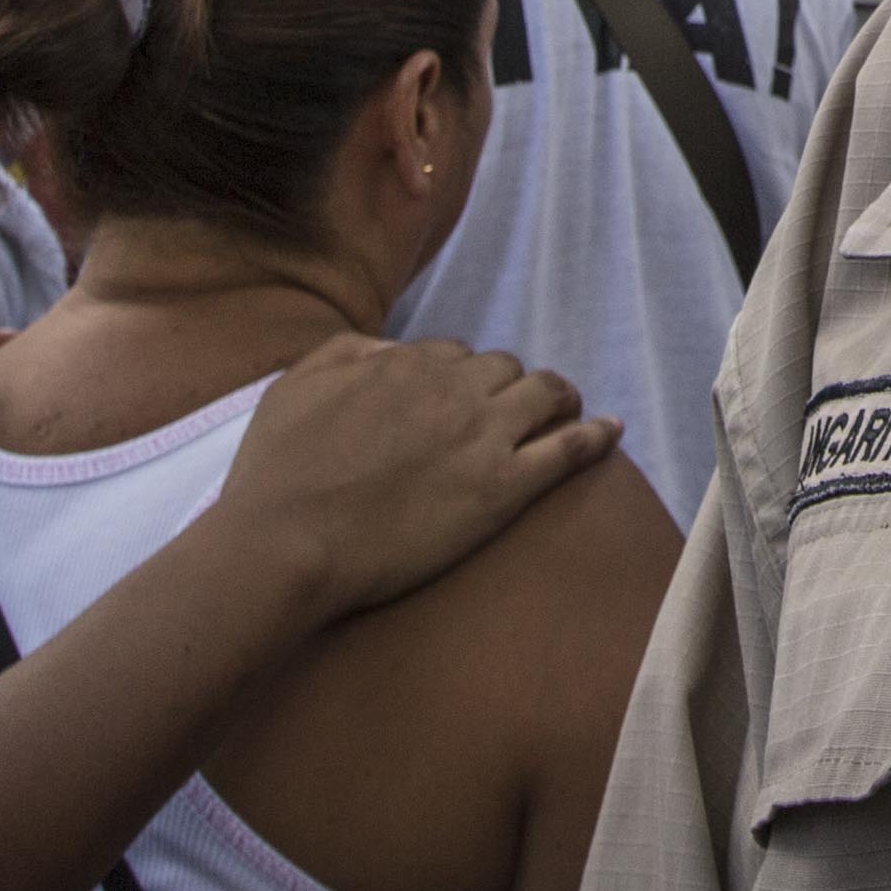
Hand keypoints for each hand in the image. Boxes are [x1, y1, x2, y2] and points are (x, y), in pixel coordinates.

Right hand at [208, 336, 620, 628]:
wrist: (285, 543)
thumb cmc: (277, 473)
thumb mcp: (296, 384)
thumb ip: (346, 351)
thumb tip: (387, 348)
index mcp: (405, 364)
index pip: (454, 355)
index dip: (458, 377)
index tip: (457, 401)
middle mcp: (452, 390)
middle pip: (504, 369)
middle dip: (508, 385)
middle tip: (511, 410)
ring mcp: (483, 438)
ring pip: (545, 394)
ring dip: (557, 397)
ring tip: (567, 409)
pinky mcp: (503, 490)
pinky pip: (568, 449)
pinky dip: (595, 435)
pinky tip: (613, 431)